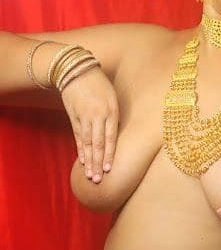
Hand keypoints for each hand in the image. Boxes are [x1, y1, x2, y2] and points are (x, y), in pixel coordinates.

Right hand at [60, 66, 119, 183]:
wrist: (76, 69)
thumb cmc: (99, 84)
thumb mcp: (112, 98)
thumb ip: (114, 118)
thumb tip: (116, 139)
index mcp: (110, 111)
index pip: (111, 138)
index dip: (109, 155)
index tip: (109, 169)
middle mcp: (97, 115)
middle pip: (98, 143)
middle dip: (98, 163)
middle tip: (98, 180)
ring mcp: (84, 116)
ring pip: (87, 142)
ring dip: (89, 160)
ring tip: (90, 175)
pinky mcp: (73, 116)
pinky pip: (77, 136)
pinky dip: (80, 149)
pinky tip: (82, 160)